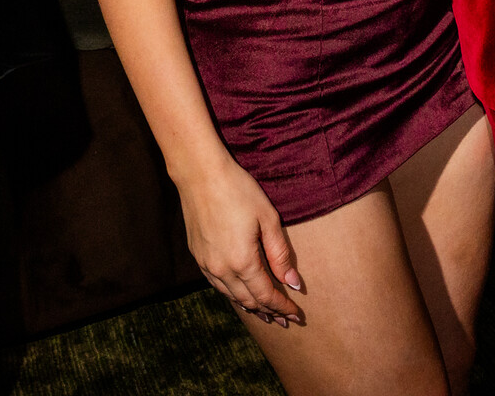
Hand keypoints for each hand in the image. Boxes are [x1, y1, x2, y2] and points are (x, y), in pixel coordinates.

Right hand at [179, 157, 305, 325]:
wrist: (199, 174)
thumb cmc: (238, 191)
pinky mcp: (197, 256)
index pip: (266, 295)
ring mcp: (206, 264)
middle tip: (284, 321)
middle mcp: (221, 269)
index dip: (283, 307)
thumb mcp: (267, 218)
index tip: (297, 316)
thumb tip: (292, 283)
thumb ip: (280, 254)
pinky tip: (239, 293)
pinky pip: (217, 285)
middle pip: (248, 301)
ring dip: (249, 306)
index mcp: (242, 262)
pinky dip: (232, 294)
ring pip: (230, 296)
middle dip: (268, 312)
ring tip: (265, 314)